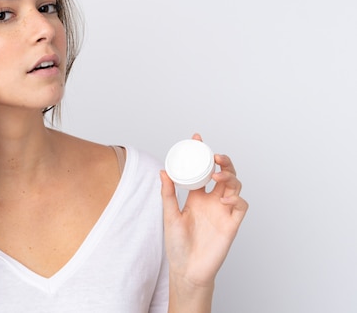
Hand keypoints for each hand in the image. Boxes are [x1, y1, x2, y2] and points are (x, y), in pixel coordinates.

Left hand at [160, 133, 247, 287]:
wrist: (187, 269)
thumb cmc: (177, 244)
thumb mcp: (169, 216)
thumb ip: (168, 194)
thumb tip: (163, 172)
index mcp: (197, 196)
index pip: (202, 170)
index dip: (202, 153)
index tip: (197, 137)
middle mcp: (212, 201)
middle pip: (224, 173)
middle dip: (223, 161)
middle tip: (215, 156)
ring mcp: (223, 211)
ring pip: (235, 185)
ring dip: (230, 176)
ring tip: (218, 175)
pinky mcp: (232, 223)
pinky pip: (241, 205)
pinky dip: (237, 197)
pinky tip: (226, 197)